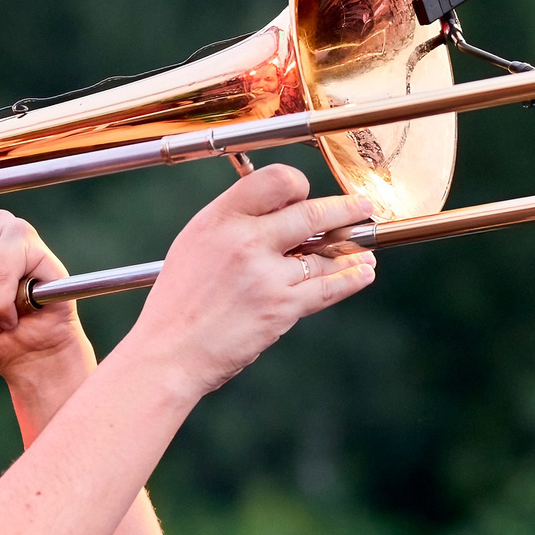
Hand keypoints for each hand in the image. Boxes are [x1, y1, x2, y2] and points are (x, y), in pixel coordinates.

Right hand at [124, 165, 374, 396]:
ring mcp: (266, 274)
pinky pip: (328, 288)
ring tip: (366, 250)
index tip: (306, 194)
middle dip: (344, 209)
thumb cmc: (178, 303)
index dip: (298, 185)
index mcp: (219, 219)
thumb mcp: (194, 245)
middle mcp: (245, 240)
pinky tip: (363, 272)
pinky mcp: (281, 307)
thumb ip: (232, 224)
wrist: (168, 354)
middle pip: (310, 213)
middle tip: (362, 206)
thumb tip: (277, 212)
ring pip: (324, 253)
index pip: (274, 179)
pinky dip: (351, 278)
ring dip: (350, 251)